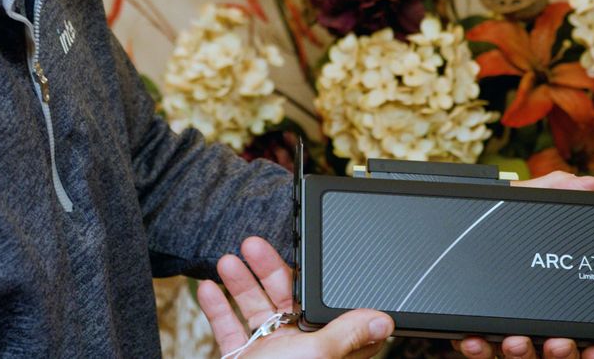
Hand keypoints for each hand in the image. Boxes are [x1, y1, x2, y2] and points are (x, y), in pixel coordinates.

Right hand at [197, 236, 393, 358]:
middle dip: (267, 269)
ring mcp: (271, 355)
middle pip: (286, 298)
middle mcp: (300, 350)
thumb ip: (347, 333)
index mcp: (325, 348)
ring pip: (256, 309)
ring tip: (227, 260)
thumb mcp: (317, 355)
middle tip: (251, 244)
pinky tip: (208, 288)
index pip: (323, 303)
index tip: (300, 251)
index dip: (312, 277)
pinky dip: (218, 308)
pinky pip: (230, 329)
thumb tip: (385, 320)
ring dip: (240, 283)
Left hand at [452, 171, 593, 358]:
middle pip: (556, 351)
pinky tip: (474, 341)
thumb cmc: (480, 225)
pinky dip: (478, 348)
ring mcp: (502, 334)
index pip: (578, 328)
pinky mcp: (472, 339)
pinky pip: (479, 353)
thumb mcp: (510, 207)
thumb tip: (588, 182)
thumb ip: (544, 194)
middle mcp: (530, 322)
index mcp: (547, 297)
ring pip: (522, 357)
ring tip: (517, 340)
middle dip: (562, 351)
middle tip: (560, 343)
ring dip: (524, 353)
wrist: (425, 239)